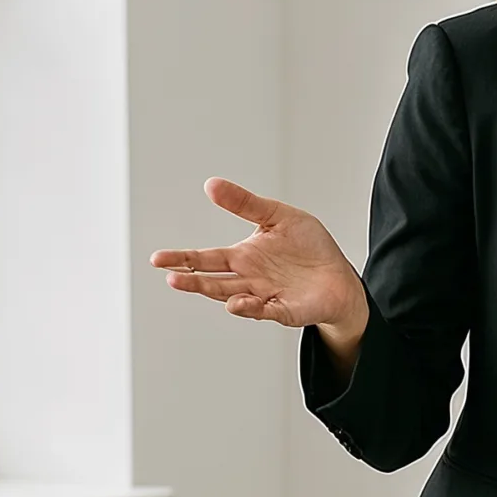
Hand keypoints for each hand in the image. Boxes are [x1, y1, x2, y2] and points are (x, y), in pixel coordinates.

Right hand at [150, 178, 367, 340]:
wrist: (339, 275)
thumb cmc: (309, 247)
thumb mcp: (277, 216)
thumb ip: (245, 203)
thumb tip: (211, 184)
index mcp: (243, 257)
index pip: (206, 258)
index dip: (182, 259)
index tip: (158, 259)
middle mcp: (249, 279)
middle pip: (213, 280)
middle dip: (191, 280)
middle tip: (170, 278)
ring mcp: (265, 296)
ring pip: (233, 297)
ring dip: (215, 293)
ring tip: (197, 285)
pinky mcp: (286, 310)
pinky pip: (266, 311)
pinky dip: (252, 309)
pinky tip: (239, 303)